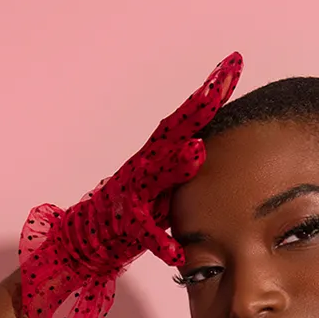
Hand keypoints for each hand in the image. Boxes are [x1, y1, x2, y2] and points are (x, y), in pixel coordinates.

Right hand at [19, 51, 242, 317]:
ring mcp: (133, 193)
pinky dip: (160, 242)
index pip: (187, 119)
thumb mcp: (165, 184)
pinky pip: (144, 234)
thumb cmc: (134, 209)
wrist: (85, 240)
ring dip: (175, 164)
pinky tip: (176, 252)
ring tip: (196, 150)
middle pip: (171, 133)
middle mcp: (144, 165)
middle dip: (194, 111)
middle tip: (219, 87)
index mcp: (157, 154)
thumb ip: (182, 164)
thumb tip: (211, 144)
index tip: (233, 65)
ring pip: (155, 177)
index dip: (209, 94)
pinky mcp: (126, 227)